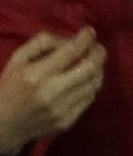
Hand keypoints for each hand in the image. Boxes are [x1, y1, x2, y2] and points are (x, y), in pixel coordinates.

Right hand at [0, 26, 103, 155]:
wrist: (2, 124)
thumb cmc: (9, 87)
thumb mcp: (18, 59)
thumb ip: (43, 43)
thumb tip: (70, 40)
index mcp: (37, 74)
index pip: (71, 52)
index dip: (85, 39)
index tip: (89, 32)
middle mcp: (52, 92)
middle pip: (91, 68)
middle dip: (99, 53)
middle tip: (96, 47)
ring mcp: (62, 109)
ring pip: (95, 83)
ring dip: (98, 69)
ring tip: (91, 63)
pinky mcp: (67, 121)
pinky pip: (90, 99)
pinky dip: (91, 86)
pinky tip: (83, 81)